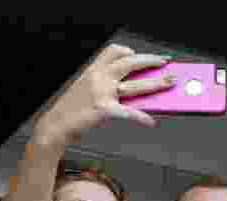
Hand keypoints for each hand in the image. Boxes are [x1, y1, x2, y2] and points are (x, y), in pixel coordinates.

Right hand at [33, 44, 174, 146]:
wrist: (56, 125)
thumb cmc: (73, 109)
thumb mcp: (87, 89)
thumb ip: (107, 86)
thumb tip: (135, 89)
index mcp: (93, 69)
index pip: (114, 51)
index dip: (130, 52)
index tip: (140, 55)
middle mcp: (99, 76)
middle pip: (131, 63)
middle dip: (151, 61)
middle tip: (165, 63)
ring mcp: (102, 92)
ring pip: (136, 85)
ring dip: (156, 84)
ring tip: (170, 83)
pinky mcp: (105, 110)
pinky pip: (129, 112)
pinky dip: (142, 117)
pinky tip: (151, 121)